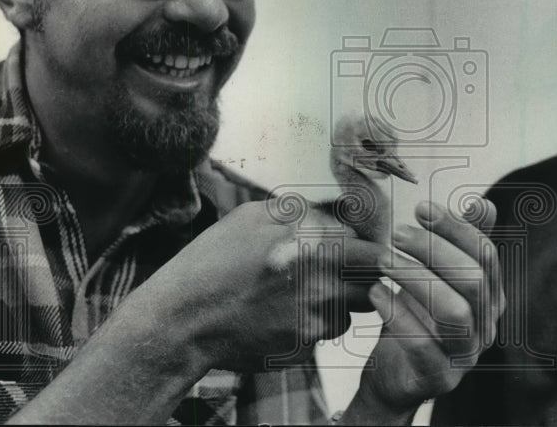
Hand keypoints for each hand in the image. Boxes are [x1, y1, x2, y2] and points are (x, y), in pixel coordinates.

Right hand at [135, 200, 385, 375]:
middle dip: (363, 271)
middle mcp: (323, 277)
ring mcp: (316, 315)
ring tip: (305, 290)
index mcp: (313, 238)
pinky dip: (316, 322)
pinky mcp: (306, 345)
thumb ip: (301, 212)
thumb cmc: (213, 261)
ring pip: (355, 307)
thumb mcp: (253, 216)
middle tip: (342, 268)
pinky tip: (286, 313)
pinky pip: (327, 331)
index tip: (356, 246)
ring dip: (342, 298)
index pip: (372, 245)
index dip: (365, 244)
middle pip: (373, 277)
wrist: (183, 319)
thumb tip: (334, 212)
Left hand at [349, 199, 505, 420]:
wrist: (394, 375)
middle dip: (434, 249)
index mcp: (491, 298)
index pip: (485, 254)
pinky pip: (424, 346)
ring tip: (383, 260)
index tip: (421, 208)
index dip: (455, 227)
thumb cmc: (417, 318)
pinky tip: (377, 294)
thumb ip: (460, 243)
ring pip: (454, 312)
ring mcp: (466, 356)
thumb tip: (482, 204)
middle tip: (398, 233)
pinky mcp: (439, 378)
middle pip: (473, 280)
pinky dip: (399, 315)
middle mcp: (486, 327)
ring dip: (416, 279)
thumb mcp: (437, 277)